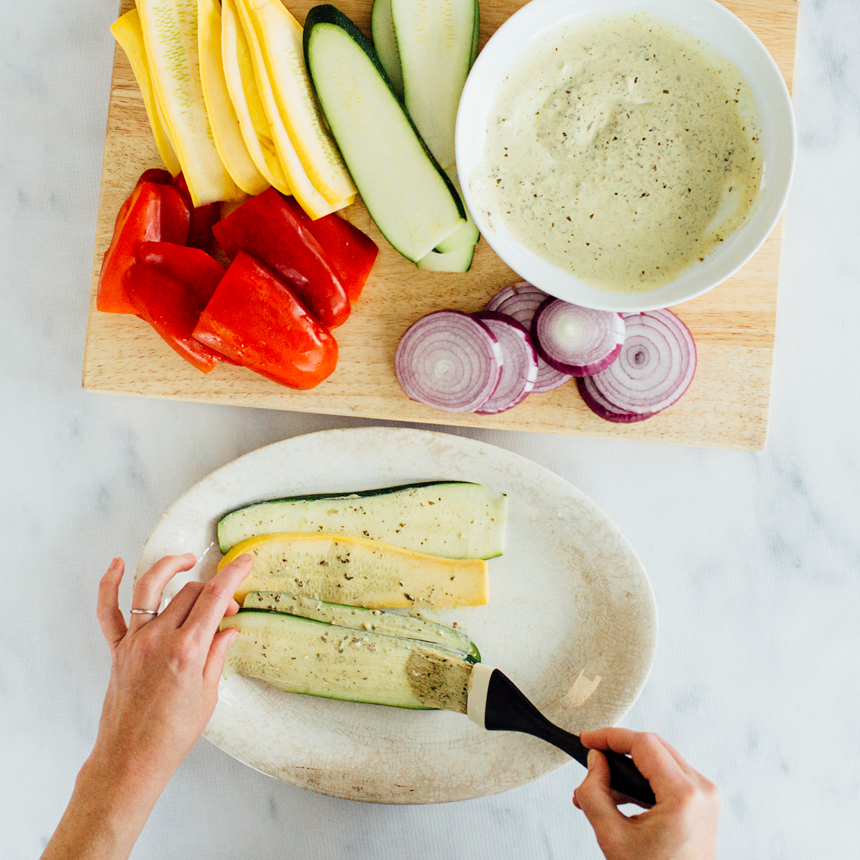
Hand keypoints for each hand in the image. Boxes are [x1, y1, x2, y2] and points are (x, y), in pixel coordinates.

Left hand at [42, 553, 252, 859]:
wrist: (131, 760)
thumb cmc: (172, 735)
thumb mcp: (208, 695)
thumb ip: (217, 655)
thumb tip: (228, 630)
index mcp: (187, 650)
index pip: (214, 598)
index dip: (233, 575)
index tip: (245, 562)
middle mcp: (159, 639)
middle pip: (190, 592)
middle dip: (214, 590)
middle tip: (228, 608)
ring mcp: (135, 641)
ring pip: (151, 588)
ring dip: (169, 567)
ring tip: (185, 562)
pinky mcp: (117, 650)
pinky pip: (108, 611)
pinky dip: (108, 585)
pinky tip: (115, 565)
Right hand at [573, 728, 720, 859]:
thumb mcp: (612, 837)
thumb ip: (594, 792)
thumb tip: (595, 761)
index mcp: (684, 796)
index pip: (643, 744)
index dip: (610, 736)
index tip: (586, 740)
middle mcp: (702, 790)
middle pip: (653, 747)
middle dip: (617, 752)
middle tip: (589, 763)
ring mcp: (706, 797)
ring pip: (660, 760)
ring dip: (628, 769)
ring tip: (599, 790)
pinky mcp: (704, 805)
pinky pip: (670, 777)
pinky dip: (643, 781)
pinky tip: (619, 798)